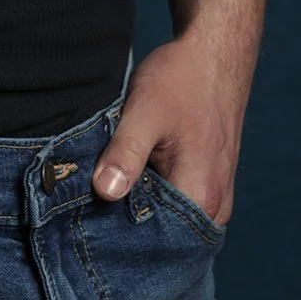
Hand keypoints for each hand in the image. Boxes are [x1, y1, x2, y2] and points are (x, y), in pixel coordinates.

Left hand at [91, 29, 248, 226]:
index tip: (86, 230)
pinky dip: (152, 203)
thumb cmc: (181, 80)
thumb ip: (125, 154)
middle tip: (86, 218)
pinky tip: (126, 187)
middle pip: (163, 241)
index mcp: (200, 197)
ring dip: (139, 216)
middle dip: (126, 232)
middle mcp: (213, 209)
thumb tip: (104, 192)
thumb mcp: (144, 112)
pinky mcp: (208, 186)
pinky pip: (177, 210)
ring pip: (169, 226)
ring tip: (104, 201)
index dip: (119, 241)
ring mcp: (215, 199)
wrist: (214, 55)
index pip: (155, 244)